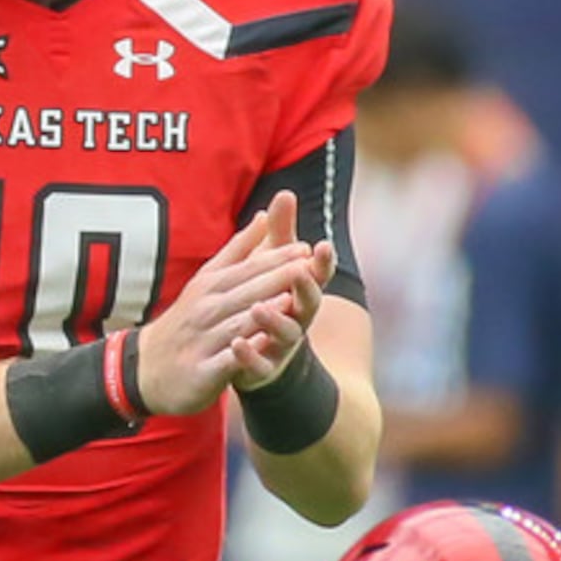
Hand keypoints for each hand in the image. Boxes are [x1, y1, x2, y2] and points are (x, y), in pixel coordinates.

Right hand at [134, 206, 320, 415]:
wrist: (147, 368)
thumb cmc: (187, 320)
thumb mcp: (208, 280)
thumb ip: (239, 250)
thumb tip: (265, 216)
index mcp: (211, 285)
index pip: (248, 268)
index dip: (277, 259)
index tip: (306, 248)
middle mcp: (206, 308)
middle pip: (246, 291)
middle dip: (276, 278)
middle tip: (308, 266)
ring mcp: (203, 340)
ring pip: (237, 323)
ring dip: (262, 311)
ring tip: (289, 300)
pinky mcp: (202, 370)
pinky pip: (226, 360)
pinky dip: (243, 352)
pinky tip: (262, 346)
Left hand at [229, 191, 336, 393]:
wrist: (260, 357)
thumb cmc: (270, 301)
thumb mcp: (272, 265)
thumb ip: (280, 232)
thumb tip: (285, 192)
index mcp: (300, 292)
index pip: (316, 273)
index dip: (322, 261)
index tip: (323, 245)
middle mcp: (298, 317)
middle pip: (308, 302)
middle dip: (305, 286)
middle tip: (300, 271)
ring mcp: (282, 345)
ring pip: (286, 333)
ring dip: (275, 320)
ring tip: (259, 308)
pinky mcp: (264, 368)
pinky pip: (260, 364)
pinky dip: (250, 355)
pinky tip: (238, 344)